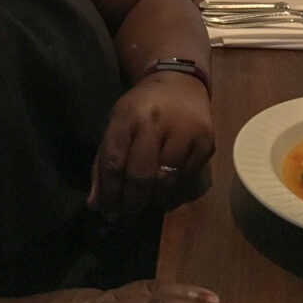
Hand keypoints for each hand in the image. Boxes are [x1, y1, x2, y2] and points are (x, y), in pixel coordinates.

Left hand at [88, 73, 213, 221]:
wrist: (181, 81)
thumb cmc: (144, 107)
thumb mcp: (118, 123)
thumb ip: (104, 162)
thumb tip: (96, 205)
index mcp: (128, 114)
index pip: (114, 161)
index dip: (109, 193)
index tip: (107, 214)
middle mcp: (155, 121)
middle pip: (140, 175)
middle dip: (130, 204)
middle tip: (125, 221)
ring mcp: (184, 130)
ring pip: (166, 181)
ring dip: (153, 201)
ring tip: (145, 208)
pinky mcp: (206, 141)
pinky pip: (187, 178)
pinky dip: (174, 191)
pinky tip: (165, 194)